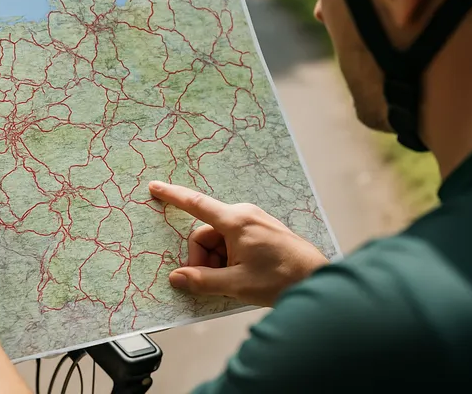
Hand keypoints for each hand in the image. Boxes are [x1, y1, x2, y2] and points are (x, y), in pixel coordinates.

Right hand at [148, 181, 328, 306]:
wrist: (316, 280)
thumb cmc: (281, 279)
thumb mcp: (236, 284)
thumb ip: (202, 280)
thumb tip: (176, 278)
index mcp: (236, 221)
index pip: (196, 204)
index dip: (173, 196)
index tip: (155, 187)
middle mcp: (244, 215)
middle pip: (206, 233)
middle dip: (203, 258)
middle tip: (212, 282)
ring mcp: (254, 222)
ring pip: (220, 239)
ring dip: (217, 261)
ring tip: (233, 281)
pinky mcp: (261, 230)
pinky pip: (234, 241)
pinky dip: (229, 258)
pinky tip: (241, 275)